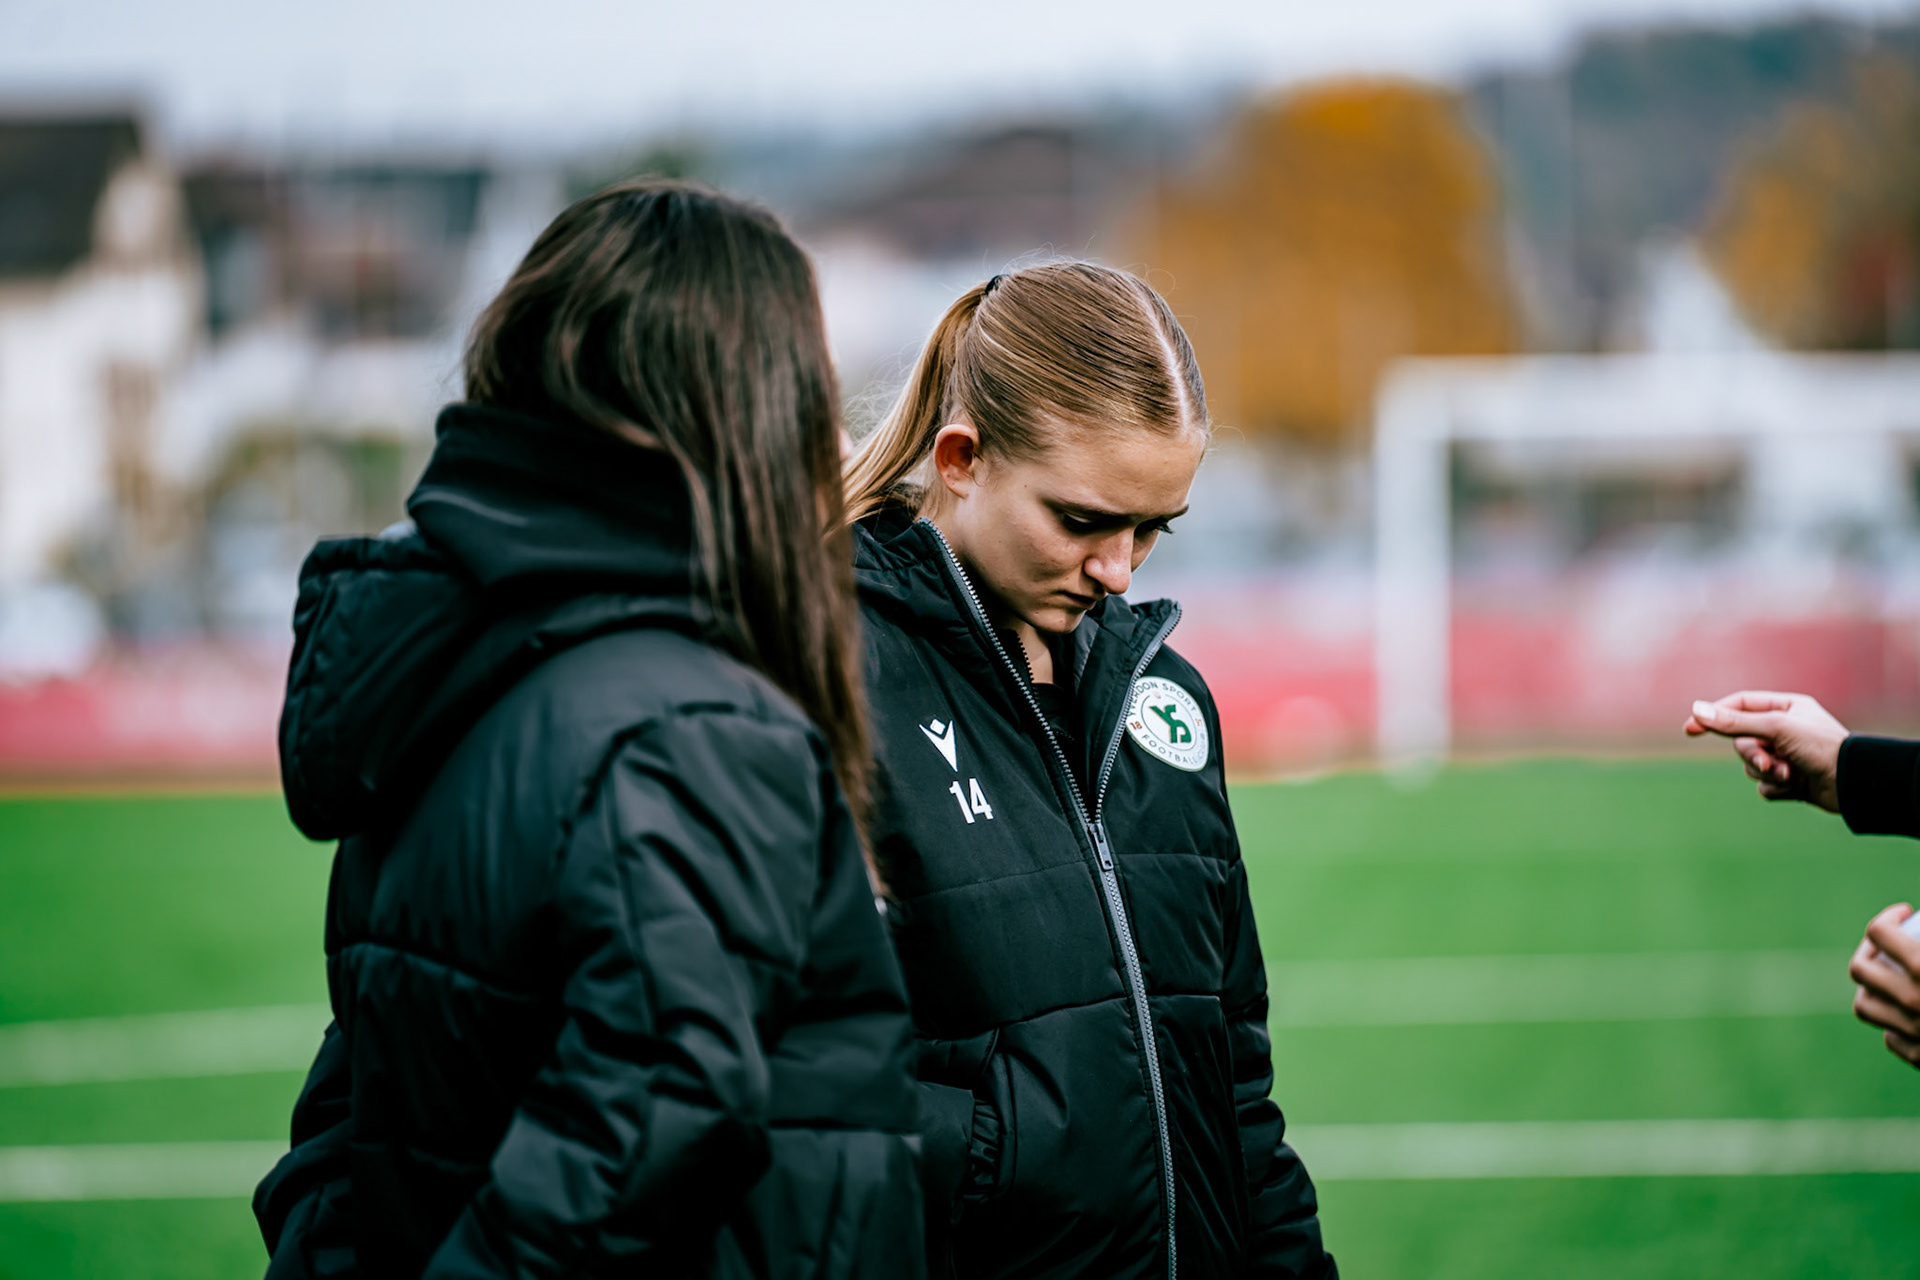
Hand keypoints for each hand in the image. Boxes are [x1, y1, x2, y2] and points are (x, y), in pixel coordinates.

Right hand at [1682, 690, 1847, 811]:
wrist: (1853, 784)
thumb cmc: (1821, 747)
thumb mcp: (1775, 728)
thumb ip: (1734, 722)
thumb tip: (1696, 710)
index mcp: (1787, 708)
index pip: (1740, 706)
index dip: (1714, 716)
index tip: (1690, 728)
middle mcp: (1786, 730)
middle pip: (1743, 740)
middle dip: (1752, 754)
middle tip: (1767, 762)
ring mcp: (1787, 756)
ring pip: (1751, 765)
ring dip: (1767, 772)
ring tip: (1790, 775)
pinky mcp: (1790, 780)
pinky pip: (1764, 785)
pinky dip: (1776, 787)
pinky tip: (1796, 787)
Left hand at [1848, 903, 1919, 1069]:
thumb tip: (1912, 917)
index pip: (1879, 932)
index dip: (1887, 917)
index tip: (1903, 914)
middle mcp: (1915, 1001)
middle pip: (1859, 968)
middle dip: (1869, 951)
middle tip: (1887, 946)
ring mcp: (1915, 1033)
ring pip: (1865, 1005)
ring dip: (1873, 989)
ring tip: (1891, 978)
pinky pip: (1891, 1037)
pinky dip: (1894, 1023)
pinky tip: (1910, 1012)